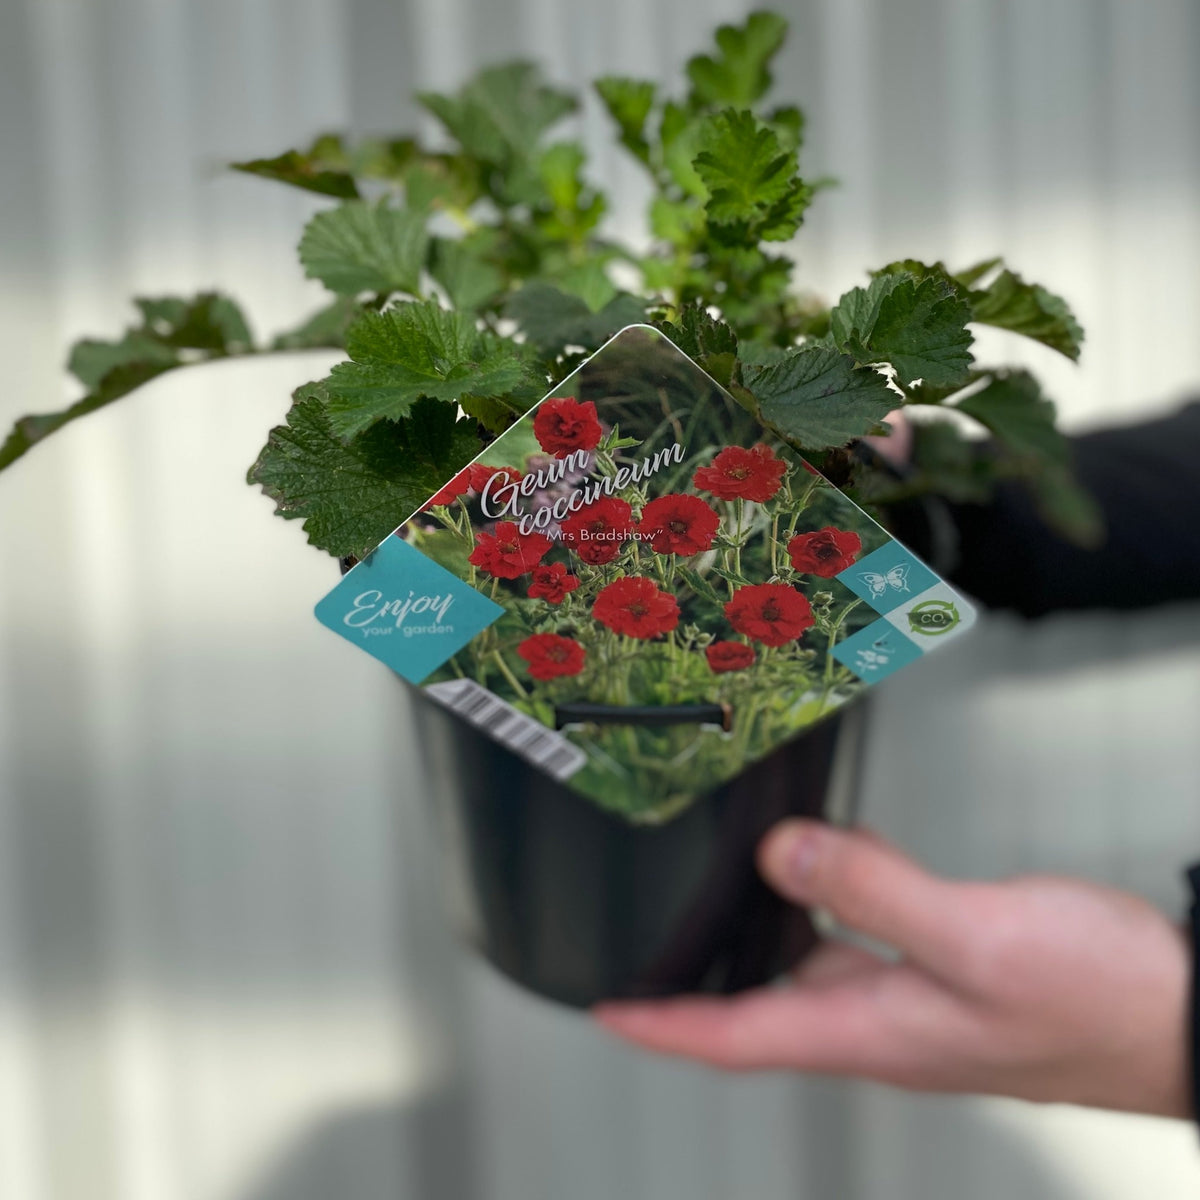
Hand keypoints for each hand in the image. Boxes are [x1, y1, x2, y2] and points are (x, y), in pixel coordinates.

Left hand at [595, 821, 1191, 1117]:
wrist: (1187, 1019)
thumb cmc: (1102, 1003)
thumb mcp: (975, 938)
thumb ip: (872, 891)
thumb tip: (782, 857)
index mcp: (872, 1032)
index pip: (736, 1039)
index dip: (663, 1026)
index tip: (606, 1012)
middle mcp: (882, 1025)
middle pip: (761, 1007)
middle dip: (697, 983)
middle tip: (645, 944)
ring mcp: (916, 1005)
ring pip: (810, 969)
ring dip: (762, 935)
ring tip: (721, 891)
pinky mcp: (947, 978)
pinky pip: (862, 943)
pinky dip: (832, 906)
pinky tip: (836, 869)